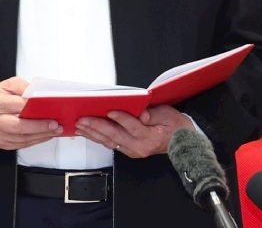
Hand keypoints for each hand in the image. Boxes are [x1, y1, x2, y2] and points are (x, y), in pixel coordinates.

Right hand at [0, 77, 62, 149]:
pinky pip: (20, 145)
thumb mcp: (9, 85)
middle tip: (54, 124)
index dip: (34, 107)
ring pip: (21, 138)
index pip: (17, 105)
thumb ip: (23, 87)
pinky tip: (44, 135)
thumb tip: (38, 95)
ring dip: (40, 135)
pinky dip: (34, 141)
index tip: (48, 108)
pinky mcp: (0, 143)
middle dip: (39, 126)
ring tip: (54, 130)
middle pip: (18, 126)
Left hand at [74, 104, 193, 157]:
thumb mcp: (167, 115)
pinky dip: (98, 138)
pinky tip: (88, 132)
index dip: (121, 118)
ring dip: (93, 133)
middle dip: (97, 126)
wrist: (180, 142)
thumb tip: (141, 114)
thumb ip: (154, 114)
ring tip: (80, 126)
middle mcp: (139, 146)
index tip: (110, 111)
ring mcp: (132, 150)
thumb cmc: (174, 126)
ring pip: (109, 142)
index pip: (133, 127)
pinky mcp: (128, 150)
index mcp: (150, 136)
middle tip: (83, 119)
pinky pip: (110, 144)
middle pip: (115, 136)